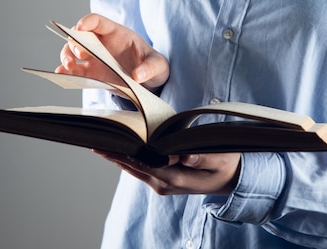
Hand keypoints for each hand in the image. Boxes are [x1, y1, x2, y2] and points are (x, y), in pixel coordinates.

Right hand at [55, 13, 168, 89]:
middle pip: (79, 36)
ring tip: (67, 68)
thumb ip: (150, 68)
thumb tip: (137, 76)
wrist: (151, 81)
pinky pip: (75, 72)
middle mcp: (101, 44)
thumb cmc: (154, 66)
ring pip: (72, 52)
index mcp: (116, 33)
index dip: (86, 21)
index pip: (96, 21)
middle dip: (74, 43)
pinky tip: (61, 76)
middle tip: (79, 55)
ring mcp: (95, 59)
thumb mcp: (158, 65)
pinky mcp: (92, 74)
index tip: (80, 27)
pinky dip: (66, 73)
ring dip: (66, 57)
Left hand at [94, 151, 240, 195]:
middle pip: (132, 167)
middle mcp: (164, 184)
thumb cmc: (227, 164)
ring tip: (100, 144)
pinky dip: (129, 160)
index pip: (141, 164)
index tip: (104, 145)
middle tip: (93, 141)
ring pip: (135, 169)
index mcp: (175, 178)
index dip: (122, 154)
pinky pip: (142, 170)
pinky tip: (120, 150)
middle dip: (113, 155)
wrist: (233, 180)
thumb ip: (201, 156)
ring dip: (118, 158)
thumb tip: (182, 155)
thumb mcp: (220, 157)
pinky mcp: (164, 181)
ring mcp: (163, 184)